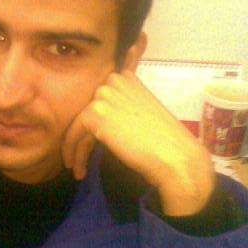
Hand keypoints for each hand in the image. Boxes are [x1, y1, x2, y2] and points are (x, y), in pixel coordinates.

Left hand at [62, 69, 215, 215]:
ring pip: (78, 124)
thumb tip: (101, 118)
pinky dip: (73, 152)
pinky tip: (77, 169)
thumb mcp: (142, 112)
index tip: (89, 143)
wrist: (174, 156)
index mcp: (127, 78)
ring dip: (74, 148)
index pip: (98, 100)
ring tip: (76, 167)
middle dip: (81, 137)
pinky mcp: (95, 113)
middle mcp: (113, 81)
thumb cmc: (163, 142)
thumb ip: (122, 107)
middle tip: (78, 158)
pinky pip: (73, 134)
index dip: (92, 124)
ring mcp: (104, 95)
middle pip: (86, 112)